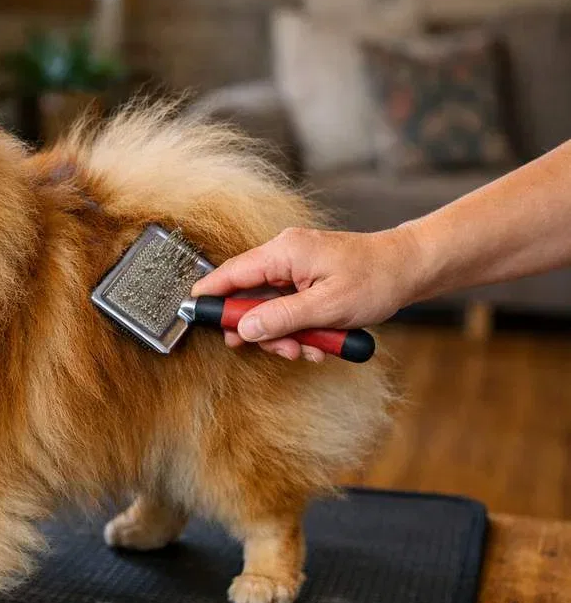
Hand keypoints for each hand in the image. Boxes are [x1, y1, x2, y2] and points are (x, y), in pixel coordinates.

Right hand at [191, 226, 421, 360]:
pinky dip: (299, 328)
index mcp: (284, 253)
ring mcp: (295, 268)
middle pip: (249, 297)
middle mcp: (284, 256)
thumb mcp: (326, 307)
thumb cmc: (375, 280)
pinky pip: (287, 308)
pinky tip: (319, 339)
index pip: (232, 273)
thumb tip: (242, 329)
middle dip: (262, 329)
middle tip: (284, 349)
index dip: (210, 295)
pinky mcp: (305, 280)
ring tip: (311, 348)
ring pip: (269, 308)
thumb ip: (280, 318)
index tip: (192, 314)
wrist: (409, 268)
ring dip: (285, 334)